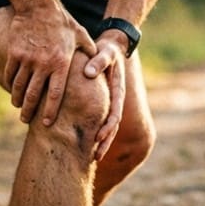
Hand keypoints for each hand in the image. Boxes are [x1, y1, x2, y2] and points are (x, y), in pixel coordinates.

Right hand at [4, 8, 95, 126]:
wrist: (38, 5)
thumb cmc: (62, 21)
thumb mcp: (80, 35)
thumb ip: (90, 51)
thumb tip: (98, 66)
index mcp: (61, 63)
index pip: (55, 94)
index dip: (50, 111)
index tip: (46, 123)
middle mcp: (43, 64)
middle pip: (34, 95)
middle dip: (28, 111)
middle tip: (25, 120)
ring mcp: (26, 59)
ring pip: (19, 86)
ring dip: (17, 99)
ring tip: (18, 106)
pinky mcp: (14, 52)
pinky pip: (9, 74)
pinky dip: (9, 84)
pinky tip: (11, 89)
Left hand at [83, 34, 127, 160]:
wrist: (112, 47)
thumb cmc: (107, 49)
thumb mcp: (104, 51)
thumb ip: (99, 61)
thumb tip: (88, 72)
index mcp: (118, 91)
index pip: (114, 114)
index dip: (106, 128)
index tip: (97, 138)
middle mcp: (116, 100)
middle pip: (112, 126)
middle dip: (105, 142)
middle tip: (96, 157)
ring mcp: (110, 102)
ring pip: (108, 126)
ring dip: (102, 142)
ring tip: (93, 158)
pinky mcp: (102, 102)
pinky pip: (99, 119)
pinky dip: (95, 131)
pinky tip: (86, 142)